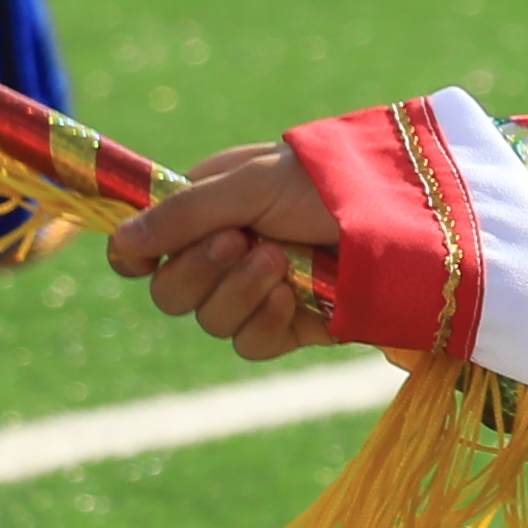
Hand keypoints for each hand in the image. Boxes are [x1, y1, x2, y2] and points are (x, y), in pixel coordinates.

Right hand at [110, 143, 340, 362]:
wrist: (408, 217)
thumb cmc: (330, 183)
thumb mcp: (253, 183)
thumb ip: (184, 213)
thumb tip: (120, 243)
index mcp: (211, 209)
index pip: (147, 248)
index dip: (138, 258)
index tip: (142, 259)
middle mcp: (230, 253)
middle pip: (170, 293)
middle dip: (197, 270)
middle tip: (237, 241)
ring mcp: (262, 291)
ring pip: (209, 321)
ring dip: (237, 292)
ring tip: (279, 262)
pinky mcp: (295, 325)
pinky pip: (251, 345)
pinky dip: (262, 323)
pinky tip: (290, 298)